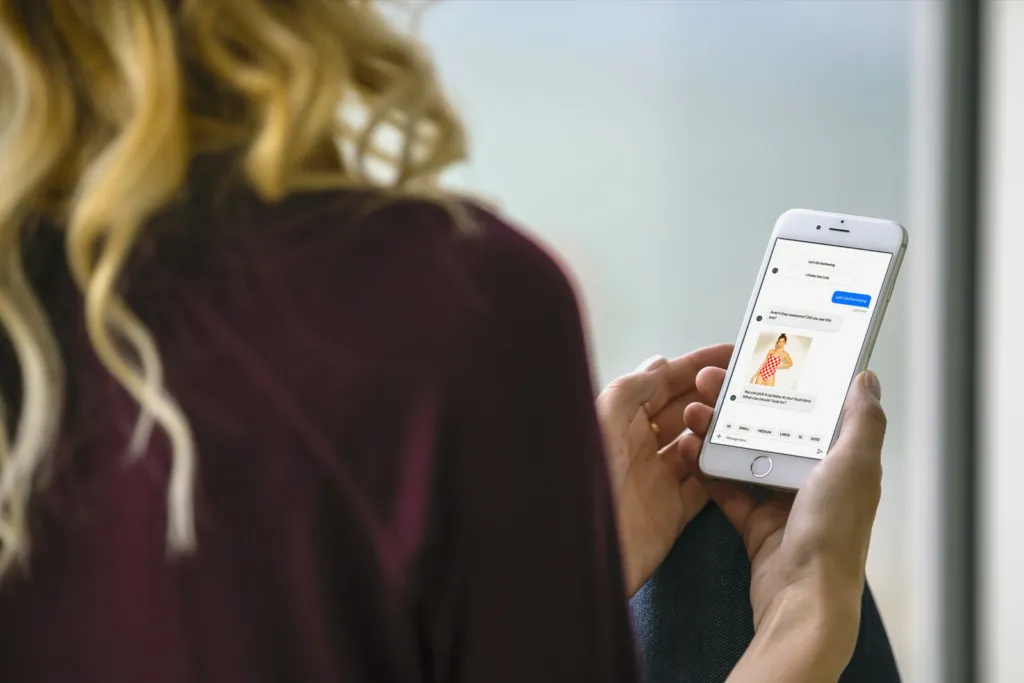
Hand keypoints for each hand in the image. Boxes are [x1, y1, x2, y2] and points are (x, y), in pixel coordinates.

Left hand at [596, 344, 731, 595]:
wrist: (576, 552)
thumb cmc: (582, 479)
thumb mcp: (602, 419)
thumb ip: (632, 389)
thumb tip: (659, 363)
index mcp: (619, 419)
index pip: (663, 383)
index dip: (696, 366)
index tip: (731, 353)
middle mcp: (638, 445)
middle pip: (684, 411)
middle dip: (714, 395)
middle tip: (751, 385)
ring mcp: (657, 479)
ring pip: (698, 446)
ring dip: (722, 431)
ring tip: (752, 416)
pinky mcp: (671, 513)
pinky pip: (705, 487)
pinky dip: (722, 472)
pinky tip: (743, 456)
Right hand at [679, 369, 885, 680]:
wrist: (801, 598)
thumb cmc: (833, 536)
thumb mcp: (854, 466)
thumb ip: (862, 420)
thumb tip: (867, 380)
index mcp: (842, 462)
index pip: (814, 410)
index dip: (788, 383)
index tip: (760, 360)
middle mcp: (815, 480)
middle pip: (773, 428)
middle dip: (741, 402)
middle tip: (712, 381)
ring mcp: (784, 502)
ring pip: (746, 454)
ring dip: (719, 430)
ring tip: (695, 412)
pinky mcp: (756, 524)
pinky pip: (728, 489)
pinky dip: (710, 470)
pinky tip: (693, 449)